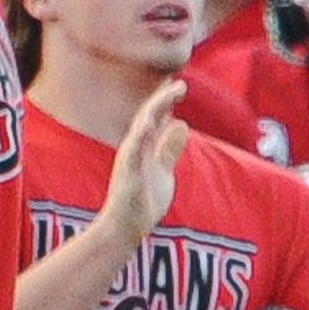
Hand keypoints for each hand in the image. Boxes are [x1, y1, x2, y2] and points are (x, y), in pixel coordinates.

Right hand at [101, 79, 188, 240]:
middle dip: (163, 98)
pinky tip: (148, 123)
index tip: (182, 85)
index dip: (167, 100)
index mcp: (145, 146)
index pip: (157, 118)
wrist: (127, 226)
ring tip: (170, 94)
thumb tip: (181, 123)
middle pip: (149, 116)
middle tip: (180, 83)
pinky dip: (140, 136)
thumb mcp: (164, 168)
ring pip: (141, 127)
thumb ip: (170, 147)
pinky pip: (132, 151)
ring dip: (155, 110)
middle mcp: (135, 147)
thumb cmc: (143, 200)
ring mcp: (130, 158)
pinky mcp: (126, 173)